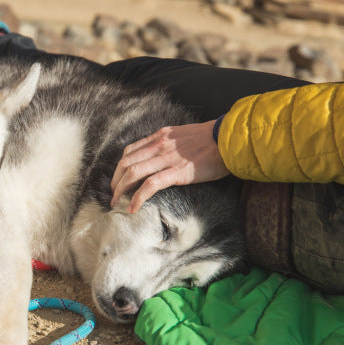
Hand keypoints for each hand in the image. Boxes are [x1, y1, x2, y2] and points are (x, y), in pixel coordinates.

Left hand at [110, 119, 230, 212]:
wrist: (231, 138)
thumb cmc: (214, 140)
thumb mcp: (186, 136)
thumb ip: (172, 144)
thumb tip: (165, 156)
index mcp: (161, 136)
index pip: (130, 151)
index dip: (120, 167)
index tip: (118, 180)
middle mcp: (159, 145)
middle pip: (126, 162)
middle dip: (115, 180)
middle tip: (113, 195)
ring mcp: (167, 158)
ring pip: (133, 173)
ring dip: (120, 190)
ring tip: (116, 203)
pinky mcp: (177, 172)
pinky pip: (150, 185)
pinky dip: (138, 197)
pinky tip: (132, 208)